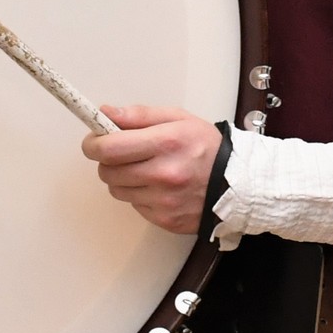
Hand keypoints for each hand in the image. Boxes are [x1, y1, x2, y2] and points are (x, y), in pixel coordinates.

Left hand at [81, 105, 220, 233]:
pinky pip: (134, 206)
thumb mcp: (178, 119)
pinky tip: (159, 187)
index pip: (109, 148)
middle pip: (107, 171)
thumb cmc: (208, 148)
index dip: (93, 144)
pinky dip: (140, 195)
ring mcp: (164, 200)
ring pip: (117, 190)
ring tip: (146, 169)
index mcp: (166, 143)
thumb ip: (139, 115)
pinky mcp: (164, 219)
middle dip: (108, 161)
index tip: (93, 140)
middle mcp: (164, 174)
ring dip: (123, 179)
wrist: (239, 184)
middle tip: (123, 154)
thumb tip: (105, 113)